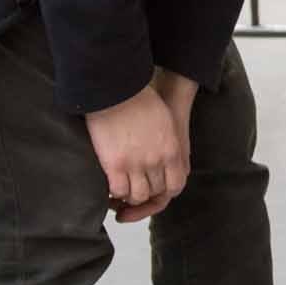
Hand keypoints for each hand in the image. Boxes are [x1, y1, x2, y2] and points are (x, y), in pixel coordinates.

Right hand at [86, 80, 188, 222]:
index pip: (176, 185)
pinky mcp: (115, 165)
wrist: (118, 88)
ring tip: (121, 190)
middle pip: (155, 192)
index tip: (155, 190)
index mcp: (173, 151)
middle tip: (133, 191)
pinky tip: (109, 187)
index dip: (165, 191)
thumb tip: (166, 156)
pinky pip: (117, 190)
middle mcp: (157, 161)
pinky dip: (113, 193)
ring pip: (137, 195)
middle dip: (145, 194)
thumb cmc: (140, 99)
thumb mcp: (166, 122)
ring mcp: (136, 165)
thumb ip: (168, 143)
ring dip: (129, 196)